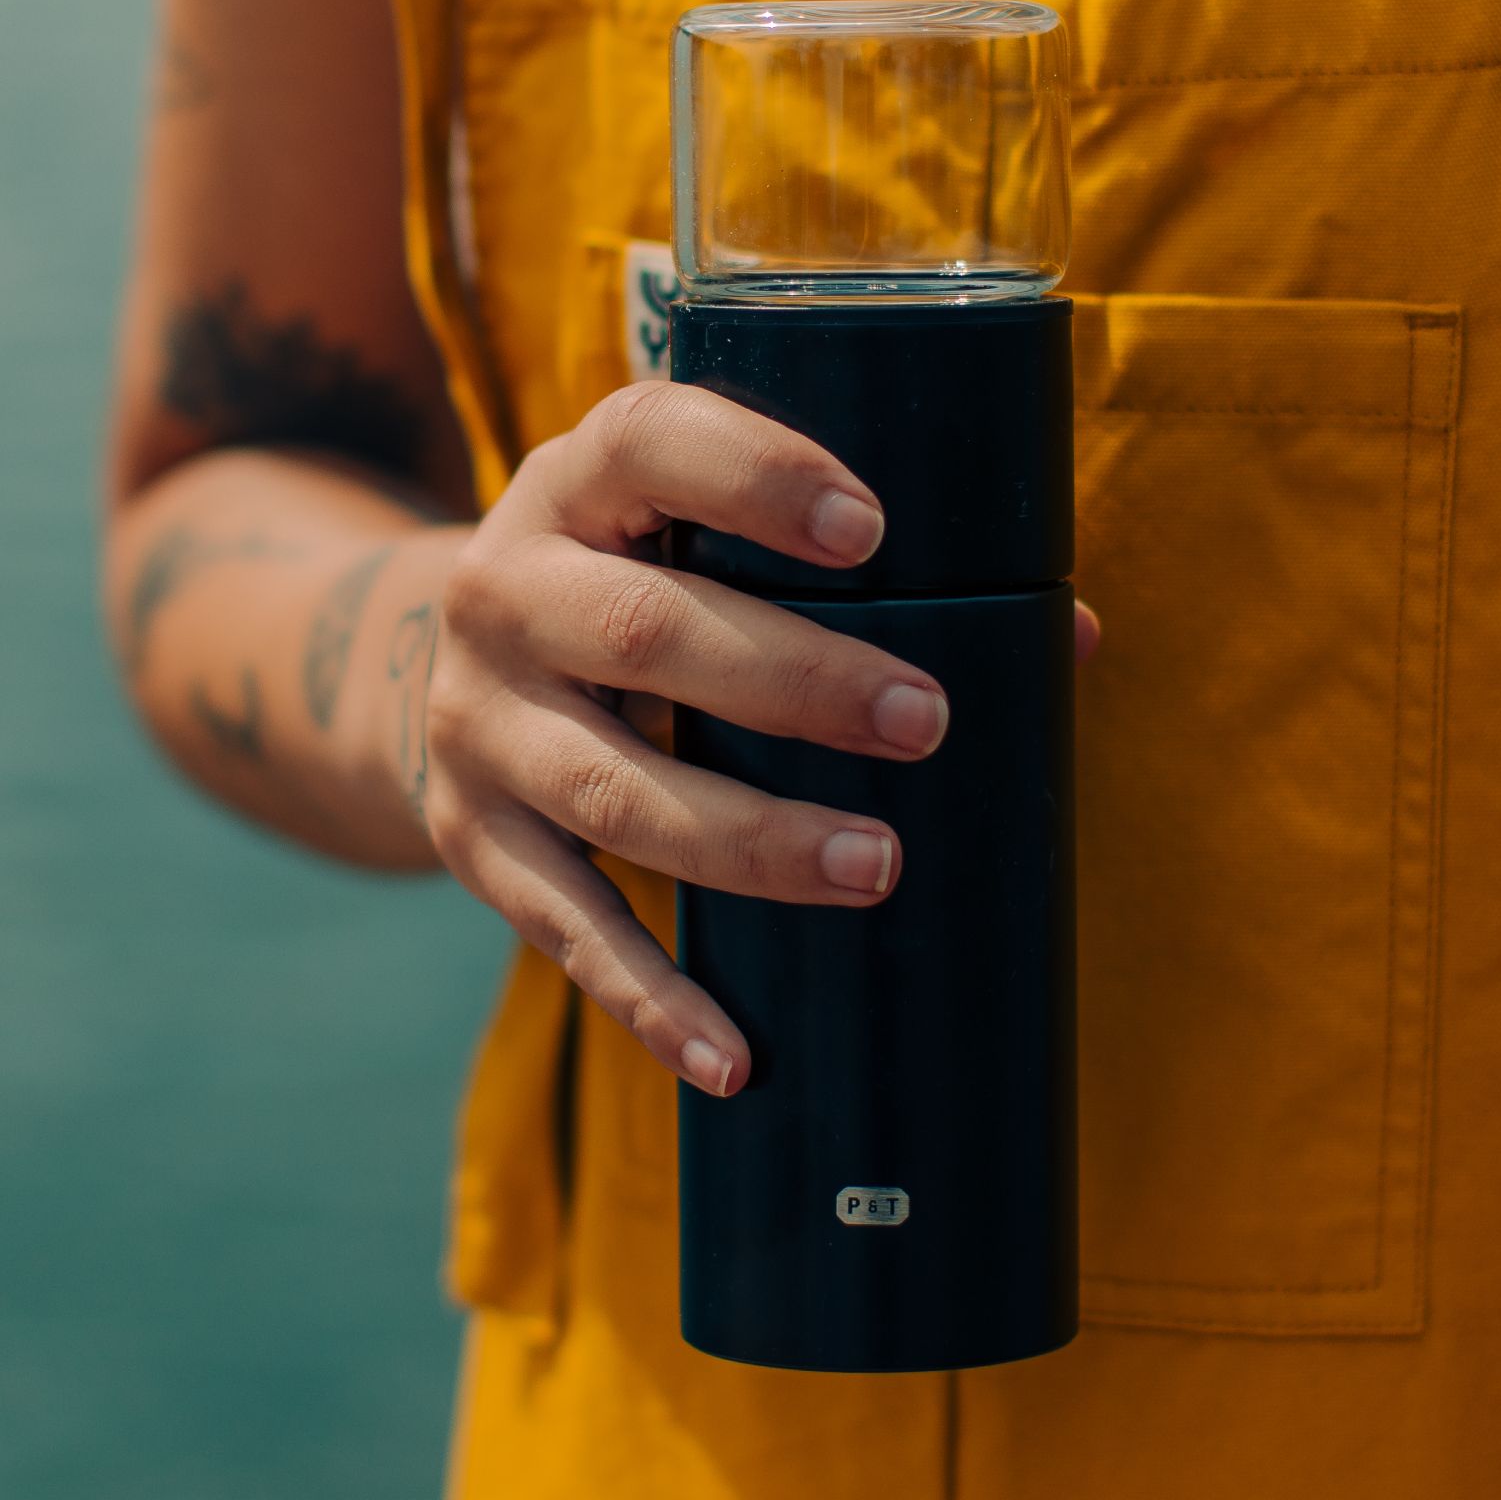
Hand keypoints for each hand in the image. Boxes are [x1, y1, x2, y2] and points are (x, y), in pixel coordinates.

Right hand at [420, 382, 998, 1096]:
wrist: (431, 669)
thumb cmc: (643, 585)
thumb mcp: (697, 538)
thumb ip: (862, 570)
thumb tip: (1068, 643)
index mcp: (580, 483)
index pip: (652, 442)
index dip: (758, 478)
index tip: (873, 530)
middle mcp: (504, 592)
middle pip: (644, 632)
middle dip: (794, 681)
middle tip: (923, 721)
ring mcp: (478, 724)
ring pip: (613, 790)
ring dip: (751, 838)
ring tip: (877, 866)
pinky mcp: (471, 840)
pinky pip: (567, 926)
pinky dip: (652, 998)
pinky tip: (733, 1056)